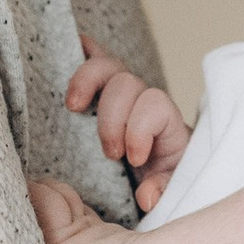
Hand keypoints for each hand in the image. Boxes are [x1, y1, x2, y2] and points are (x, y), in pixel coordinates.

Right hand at [67, 35, 192, 210]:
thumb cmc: (166, 179)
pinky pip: (92, 60)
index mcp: (166, 122)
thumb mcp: (173, 189)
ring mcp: (121, 94)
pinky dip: (82, 51)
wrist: (159, 174)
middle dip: (111, 116)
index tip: (133, 158)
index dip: (140, 128)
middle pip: (126, 82)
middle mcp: (143, 101)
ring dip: (86, 80)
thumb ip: (165, 190)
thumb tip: (147, 196)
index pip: (155, 105)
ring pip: (105, 65)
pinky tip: (70, 47)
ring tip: (73, 106)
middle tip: (109, 153)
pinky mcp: (100, 92)